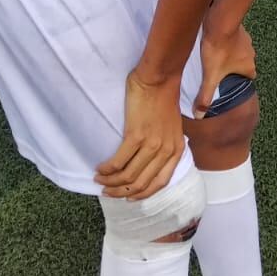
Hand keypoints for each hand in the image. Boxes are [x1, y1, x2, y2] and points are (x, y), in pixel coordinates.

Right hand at [95, 70, 185, 199]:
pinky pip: (118, 161)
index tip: (128, 197)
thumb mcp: (172, 128)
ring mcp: (152, 144)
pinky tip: (100, 169)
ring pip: (128, 176)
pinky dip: (107, 169)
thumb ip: (164, 145)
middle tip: (107, 191)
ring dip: (111, 182)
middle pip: (141, 183)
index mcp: (176, 150)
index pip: (159, 183)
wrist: (159, 78)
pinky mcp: (136, 135)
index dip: (142, 194)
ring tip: (100, 180)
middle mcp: (166, 151)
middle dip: (122, 192)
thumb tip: (149, 162)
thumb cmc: (163, 98)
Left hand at [193, 23, 256, 117]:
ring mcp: (247, 41)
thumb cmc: (218, 49)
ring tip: (217, 56)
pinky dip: (228, 42)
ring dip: (231, 54)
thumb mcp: (210, 76)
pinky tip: (216, 42)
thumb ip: (205, 96)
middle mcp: (251, 54)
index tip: (228, 83)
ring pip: (240, 51)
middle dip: (234, 68)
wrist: (220, 22)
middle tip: (219, 70)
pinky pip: (235, 39)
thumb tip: (199, 115)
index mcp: (248, 68)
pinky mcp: (239, 30)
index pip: (249, 79)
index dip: (239, 82)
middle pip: (244, 65)